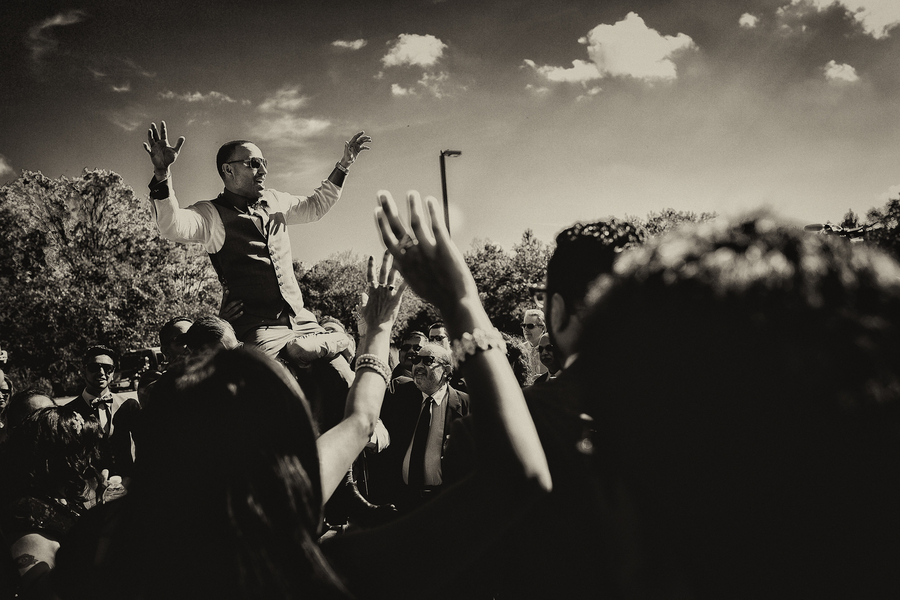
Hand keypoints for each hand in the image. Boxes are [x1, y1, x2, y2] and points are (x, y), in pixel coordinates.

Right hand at [143, 121, 184, 175]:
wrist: (164, 166)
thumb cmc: (169, 158)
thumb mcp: (175, 151)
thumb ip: (178, 144)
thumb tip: (183, 137)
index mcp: (164, 142)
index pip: (163, 133)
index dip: (163, 128)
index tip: (162, 122)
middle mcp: (158, 143)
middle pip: (156, 135)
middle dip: (154, 129)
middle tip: (152, 123)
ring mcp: (154, 148)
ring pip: (151, 140)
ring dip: (150, 135)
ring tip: (149, 130)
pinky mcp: (152, 153)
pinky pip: (148, 149)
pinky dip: (146, 147)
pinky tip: (145, 144)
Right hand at [218, 286, 243, 323]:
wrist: (219, 326)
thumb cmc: (224, 317)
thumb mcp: (224, 311)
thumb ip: (227, 304)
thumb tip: (227, 294)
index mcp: (222, 308)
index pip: (224, 300)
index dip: (225, 295)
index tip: (227, 289)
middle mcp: (223, 312)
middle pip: (229, 305)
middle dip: (235, 302)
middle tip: (241, 299)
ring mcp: (226, 317)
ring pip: (232, 311)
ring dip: (237, 307)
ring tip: (242, 304)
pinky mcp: (228, 321)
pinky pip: (234, 317)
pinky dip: (238, 315)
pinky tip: (242, 312)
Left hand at [341, 131, 371, 167]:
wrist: (347, 161)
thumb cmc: (346, 156)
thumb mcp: (347, 152)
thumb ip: (346, 147)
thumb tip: (346, 142)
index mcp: (351, 143)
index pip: (355, 137)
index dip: (359, 134)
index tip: (363, 132)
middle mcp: (354, 144)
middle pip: (360, 139)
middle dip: (364, 138)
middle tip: (369, 137)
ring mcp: (356, 147)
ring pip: (362, 142)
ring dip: (366, 141)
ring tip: (370, 140)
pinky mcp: (358, 150)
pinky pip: (362, 147)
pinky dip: (365, 147)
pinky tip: (368, 148)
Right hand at [359, 251, 406, 332]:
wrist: (377, 327)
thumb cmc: (370, 320)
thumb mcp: (363, 308)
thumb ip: (362, 300)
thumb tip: (361, 294)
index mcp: (372, 290)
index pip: (370, 274)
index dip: (370, 265)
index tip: (371, 256)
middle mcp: (380, 289)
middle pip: (383, 271)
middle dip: (385, 260)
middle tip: (389, 249)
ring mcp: (388, 293)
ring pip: (392, 276)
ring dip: (396, 265)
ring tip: (402, 256)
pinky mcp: (396, 299)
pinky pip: (402, 288)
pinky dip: (407, 281)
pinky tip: (413, 273)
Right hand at [375, 190, 477, 312]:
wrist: (454, 302)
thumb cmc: (436, 295)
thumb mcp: (415, 283)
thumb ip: (406, 269)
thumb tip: (399, 263)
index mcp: (404, 263)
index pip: (387, 239)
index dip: (381, 224)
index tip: (376, 210)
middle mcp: (412, 255)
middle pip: (396, 227)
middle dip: (388, 209)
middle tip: (381, 193)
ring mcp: (427, 250)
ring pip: (415, 223)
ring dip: (412, 205)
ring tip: (411, 192)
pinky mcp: (443, 247)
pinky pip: (436, 225)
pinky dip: (431, 211)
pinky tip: (429, 199)